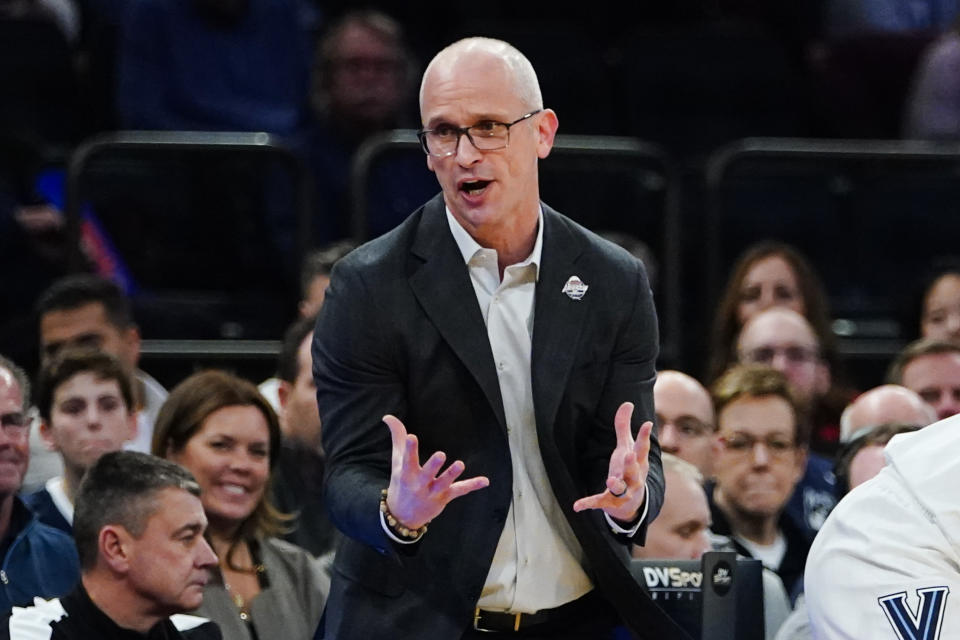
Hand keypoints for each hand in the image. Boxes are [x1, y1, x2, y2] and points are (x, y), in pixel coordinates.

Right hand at [383, 414, 488, 529]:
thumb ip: (398, 437)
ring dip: (452, 474)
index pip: (407, 460)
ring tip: (460, 464)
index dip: (410, 449)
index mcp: (407, 474)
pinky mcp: (445, 497)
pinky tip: (485, 481)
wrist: (402, 516)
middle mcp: (419, 484)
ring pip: (444, 483)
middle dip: (433, 466)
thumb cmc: (401, 483)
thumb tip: (388, 417)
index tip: (412, 437)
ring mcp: (433, 492)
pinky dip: (472, 485)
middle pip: (427, 474)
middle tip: (440, 455)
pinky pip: (459, 490)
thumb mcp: (397, 461)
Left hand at [572, 402, 650, 522]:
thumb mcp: (626, 448)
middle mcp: (633, 478)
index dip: (644, 436)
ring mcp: (623, 492)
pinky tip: (577, 506)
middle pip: (633, 470)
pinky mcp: (610, 502)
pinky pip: (599, 502)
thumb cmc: (628, 470)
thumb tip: (627, 403)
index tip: (646, 423)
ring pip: (621, 488)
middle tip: (628, 454)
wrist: (631, 505)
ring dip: (616, 484)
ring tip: (610, 479)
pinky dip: (588, 504)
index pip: (642, 449)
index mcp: (638, 463)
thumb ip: (624, 427)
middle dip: (631, 463)